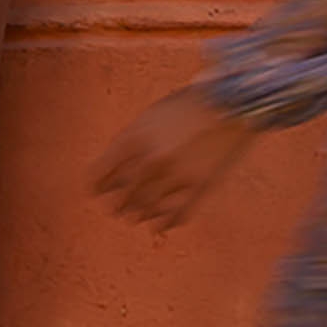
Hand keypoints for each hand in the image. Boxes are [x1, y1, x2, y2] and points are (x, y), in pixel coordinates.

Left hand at [93, 87, 252, 232]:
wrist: (230, 102)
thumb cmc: (186, 106)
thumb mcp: (149, 117)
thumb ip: (129, 142)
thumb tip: (112, 172)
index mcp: (132, 139)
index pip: (99, 176)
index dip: (96, 188)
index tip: (97, 193)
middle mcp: (150, 159)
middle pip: (121, 197)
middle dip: (118, 205)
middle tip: (117, 208)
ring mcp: (175, 175)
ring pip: (146, 210)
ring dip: (139, 215)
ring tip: (137, 216)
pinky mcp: (199, 186)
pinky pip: (175, 216)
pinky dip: (165, 223)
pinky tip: (161, 224)